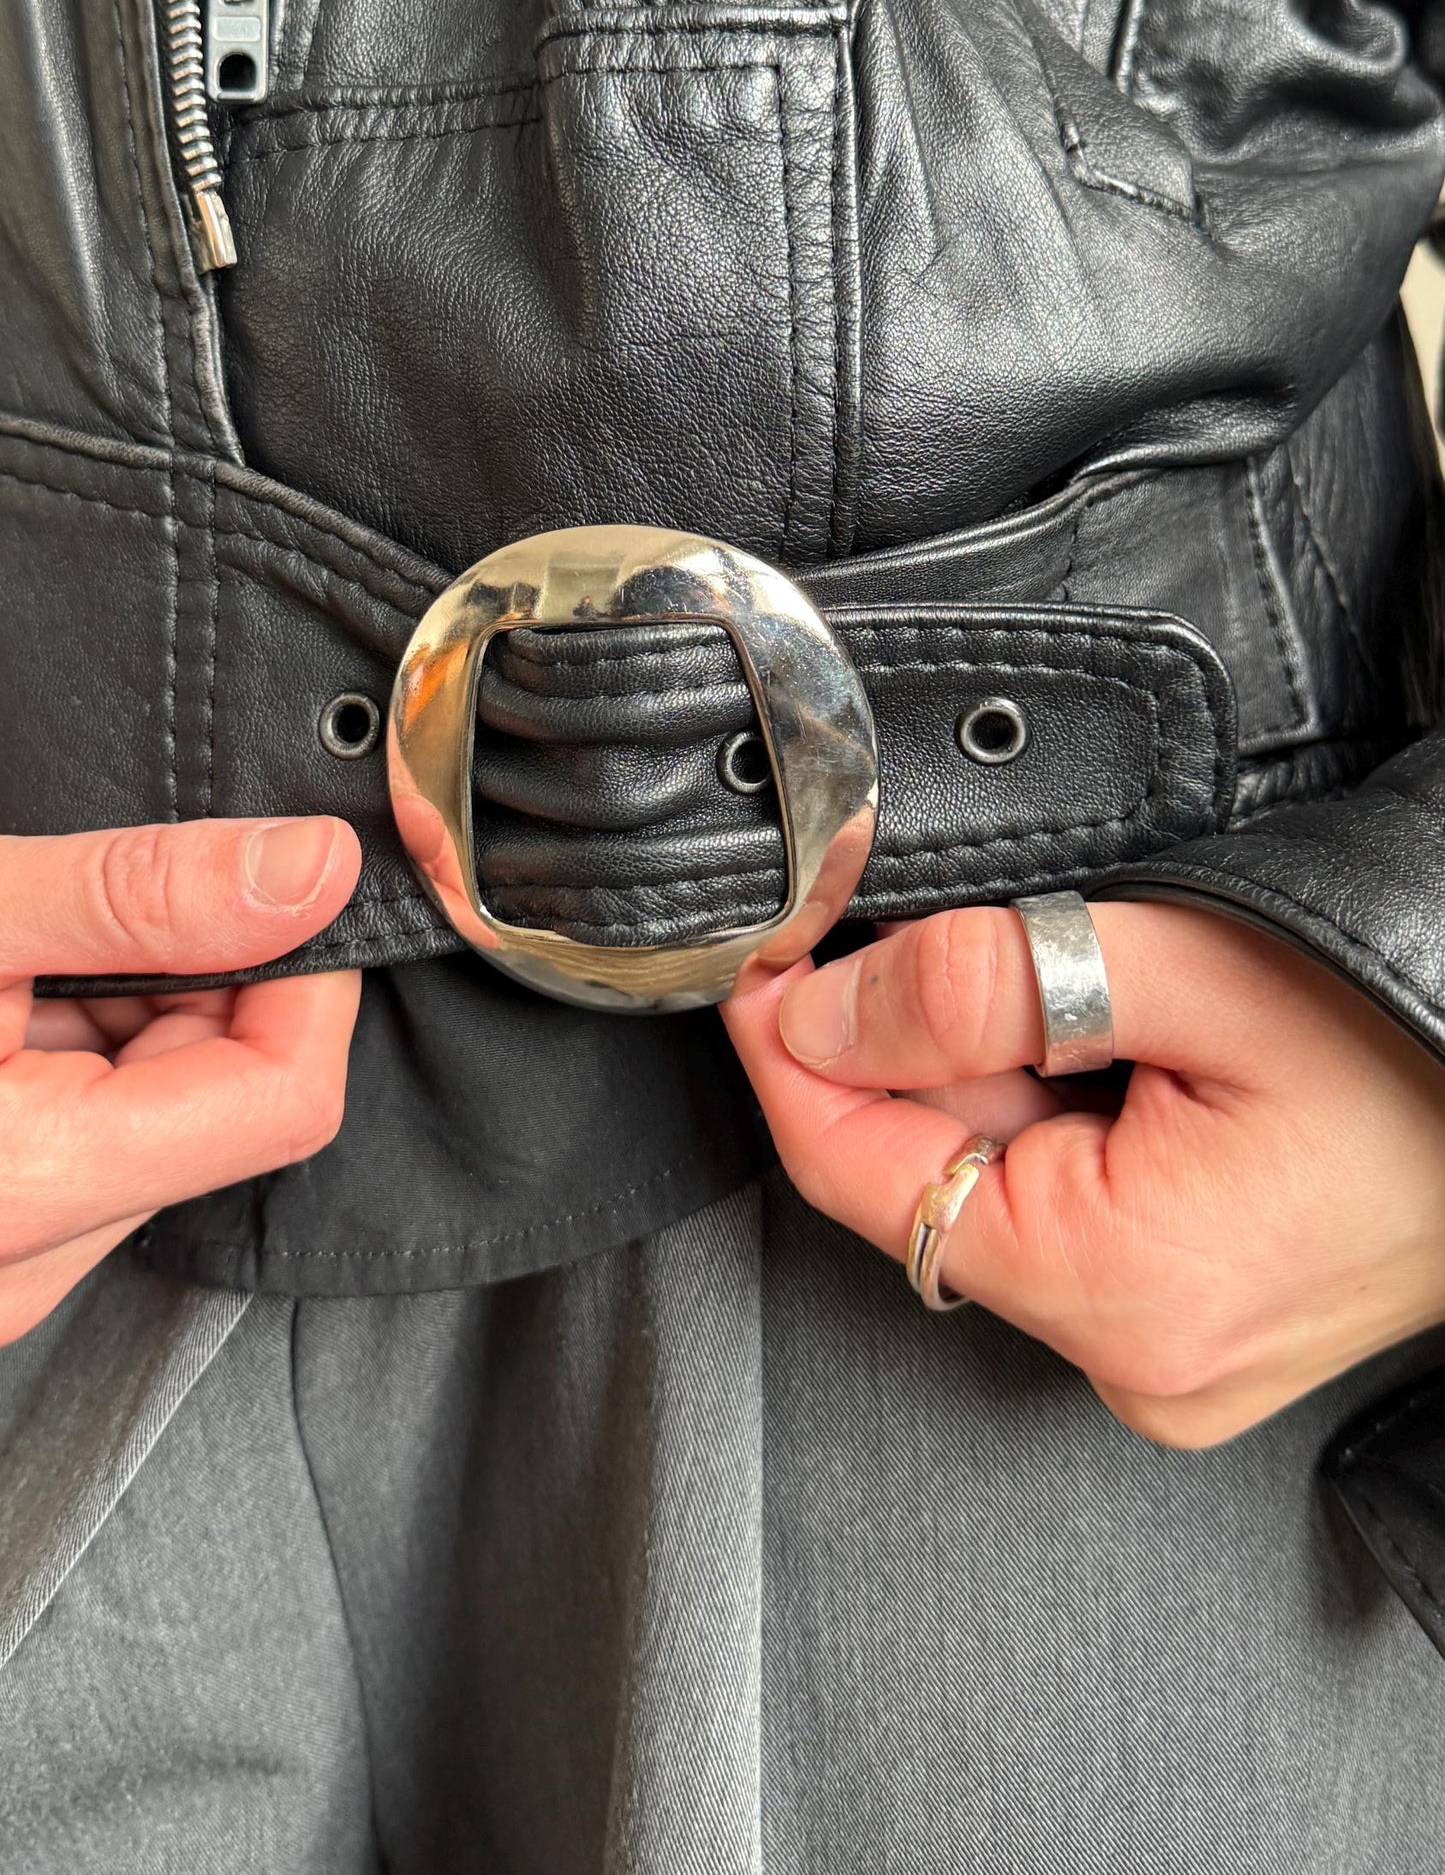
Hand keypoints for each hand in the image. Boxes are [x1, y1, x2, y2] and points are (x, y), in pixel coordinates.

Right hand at [0, 816, 361, 1343]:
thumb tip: (311, 870)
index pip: (286, 1098)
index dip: (304, 974)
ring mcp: (2, 1266)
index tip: (276, 882)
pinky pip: (84, 1135)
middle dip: (199, 976)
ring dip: (124, 1006)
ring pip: (155, 1113)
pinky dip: (69, 1044)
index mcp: (32, 1191)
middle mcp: (25, 1267)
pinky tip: (4, 998)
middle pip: (226, 1101)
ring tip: (24, 954)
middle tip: (96, 905)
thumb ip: (135, 895)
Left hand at [723, 902, 1444, 1444]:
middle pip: (922, 1179)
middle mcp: (1133, 1357)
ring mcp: (1168, 1353)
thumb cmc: (1416, 1036)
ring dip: (987, 1067)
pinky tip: (1111, 1040)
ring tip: (1086, 978)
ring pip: (992, 1185)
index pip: (858, 1176)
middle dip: (900, 1041)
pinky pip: (1064, 1208)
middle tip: (926, 917)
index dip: (785, 1053)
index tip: (750, 956)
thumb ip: (989, 986)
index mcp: (1121, 1290)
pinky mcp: (1192, 1324)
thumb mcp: (1195, 971)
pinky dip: (1050, 1109)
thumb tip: (822, 1008)